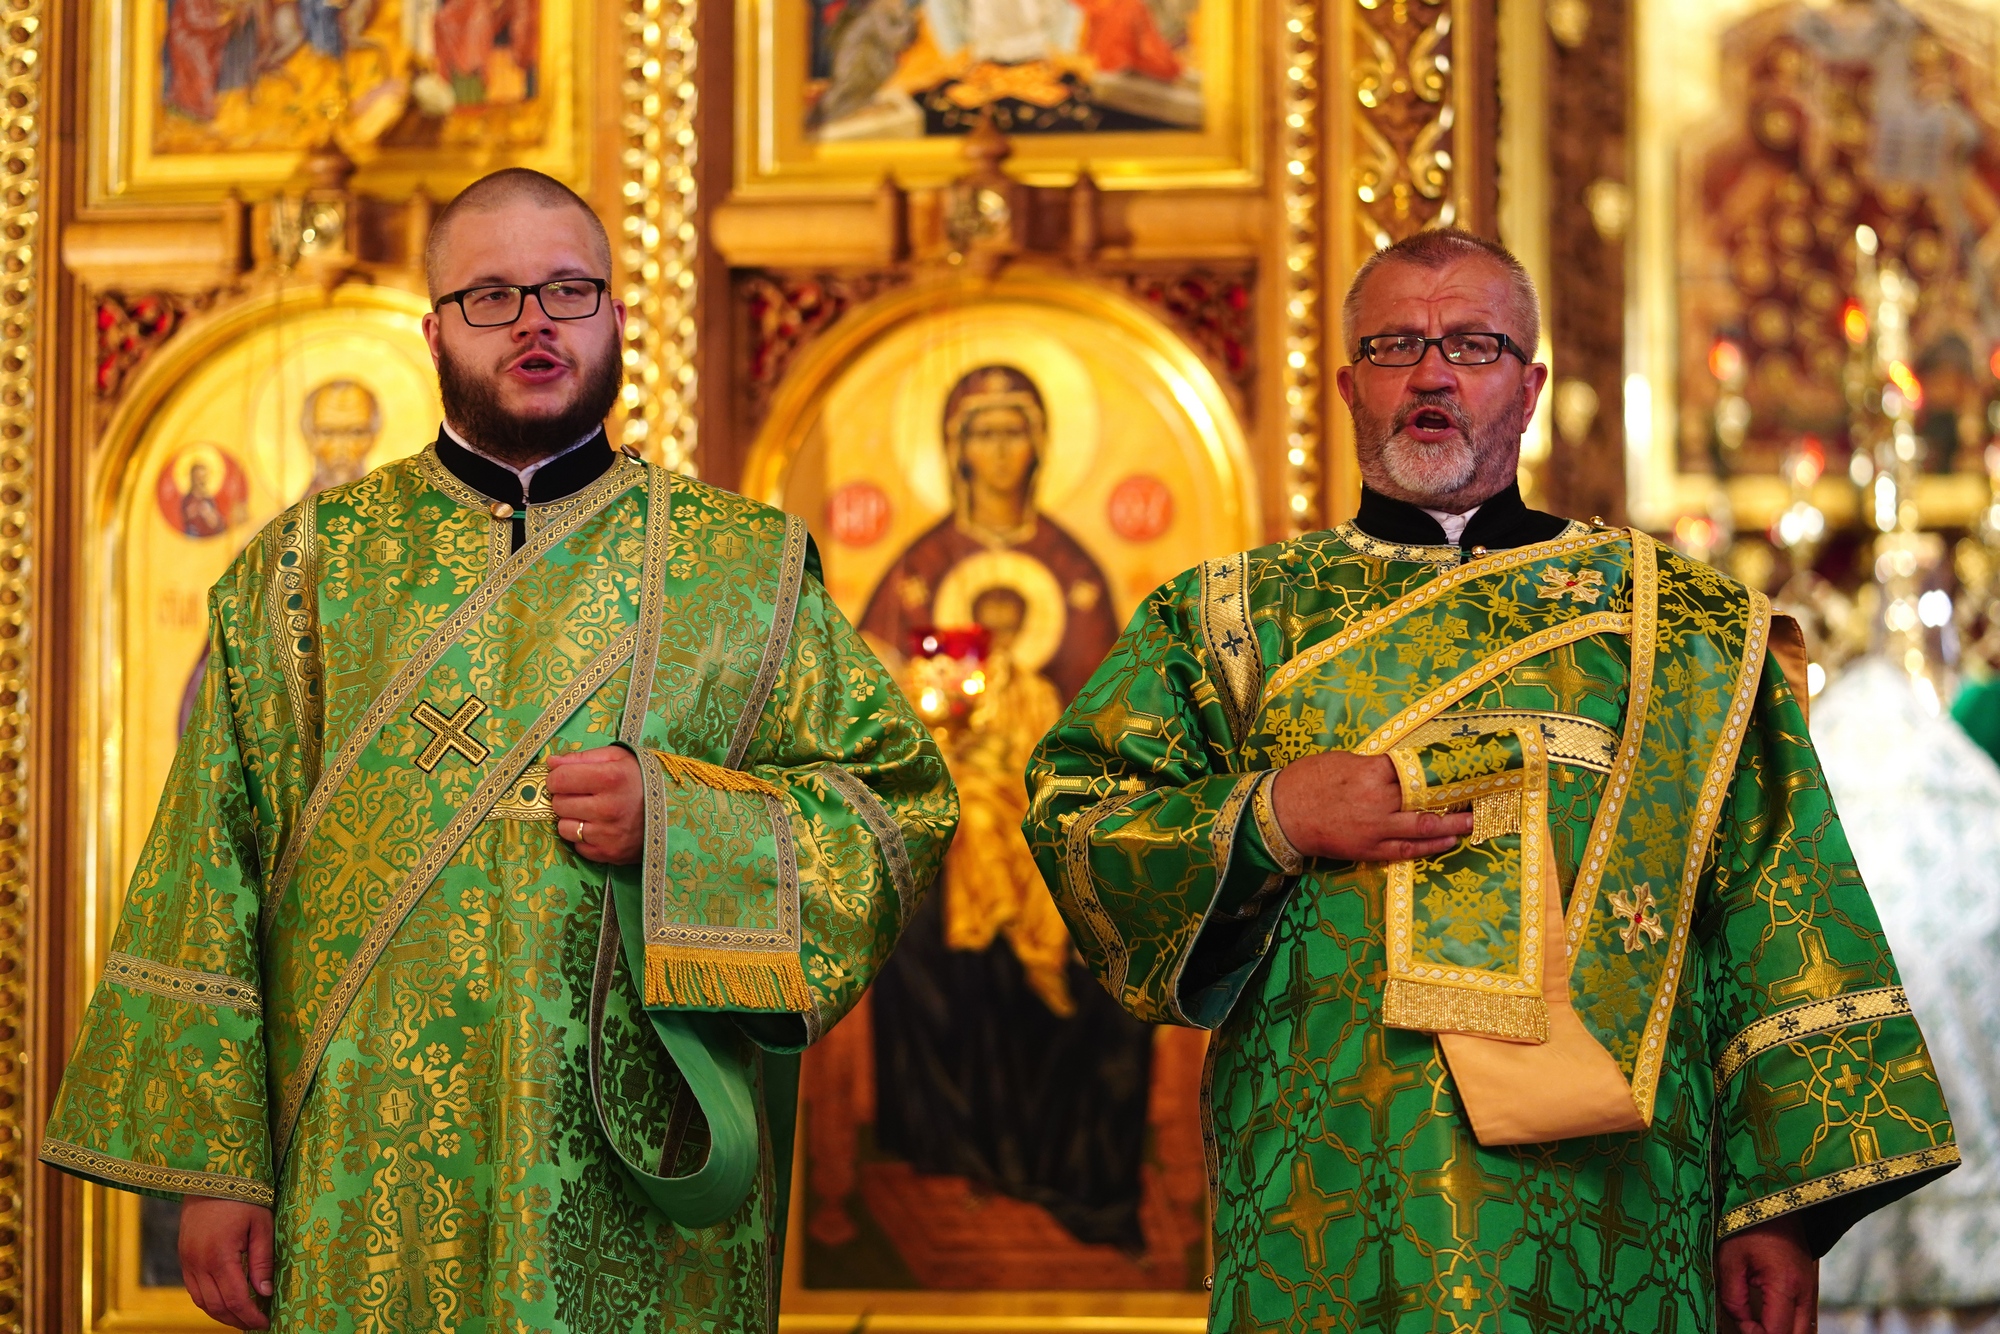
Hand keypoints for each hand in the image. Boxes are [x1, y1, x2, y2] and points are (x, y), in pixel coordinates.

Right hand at [179, 1195, 272, 1328]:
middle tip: (256, 1324)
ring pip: (202, 1301)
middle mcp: (198, 1263)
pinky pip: (193, 1290)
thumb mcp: (261, 1225)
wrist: (209, 1176)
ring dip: (221, 1314)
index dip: (250, 1316)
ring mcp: (187, 1261)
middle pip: (217, 1306)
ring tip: (242, 1318)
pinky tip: (224, 1302)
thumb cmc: (242, 1197)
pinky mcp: (183, 1257)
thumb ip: (262, 1260)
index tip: (265, 1323)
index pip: (236, 1299)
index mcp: (220, 1256)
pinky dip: (208, 1302)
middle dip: (237, 1320)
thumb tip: (264, 1293)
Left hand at [547, 746, 645, 863]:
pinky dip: (584, 837)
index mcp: (610, 778)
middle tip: (583, 795)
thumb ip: (582, 757)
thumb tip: (550, 763)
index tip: (566, 778)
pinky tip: (600, 827)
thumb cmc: (643, 780)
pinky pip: (578, 846)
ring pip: (564, 827)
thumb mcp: (618, 758)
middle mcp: (608, 808)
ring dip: (572, 819)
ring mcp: (608, 834)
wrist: (676, 812)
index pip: (559, 779)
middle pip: (559, 804)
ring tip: (591, 812)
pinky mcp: (609, 854)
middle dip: (566, 797)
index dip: (557, 777)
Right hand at [1270, 751, 1471, 861]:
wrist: (1279, 815)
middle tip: (1479, 792)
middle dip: (1454, 795)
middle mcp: (1378, 801)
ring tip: (1474, 821)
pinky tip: (1448, 842)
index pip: (1414, 768)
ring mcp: (1375, 828)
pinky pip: (1406, 850)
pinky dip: (1430, 846)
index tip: (1460, 764)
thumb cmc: (1306, 781)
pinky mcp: (1369, 849)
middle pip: (1426, 796)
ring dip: (1452, 824)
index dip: (1439, 767)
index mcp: (1370, 772)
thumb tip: (1398, 767)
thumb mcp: (1341, 761)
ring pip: (1423, 826)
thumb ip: (1373, 765)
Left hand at [1718, 1217, 1816, 1333]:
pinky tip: (1769, 1320)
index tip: (1740, 1323)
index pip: (1776, 1332)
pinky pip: (1803, 1318)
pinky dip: (1789, 1325)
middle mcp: (1804, 1292)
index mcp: (1784, 1284)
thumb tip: (1741, 1322)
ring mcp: (1810, 1290)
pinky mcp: (1808, 1287)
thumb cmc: (1748, 1226)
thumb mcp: (1730, 1259)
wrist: (1774, 1202)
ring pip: (1803, 1330)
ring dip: (1781, 1332)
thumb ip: (1732, 1296)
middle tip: (1750, 1328)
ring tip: (1757, 1325)